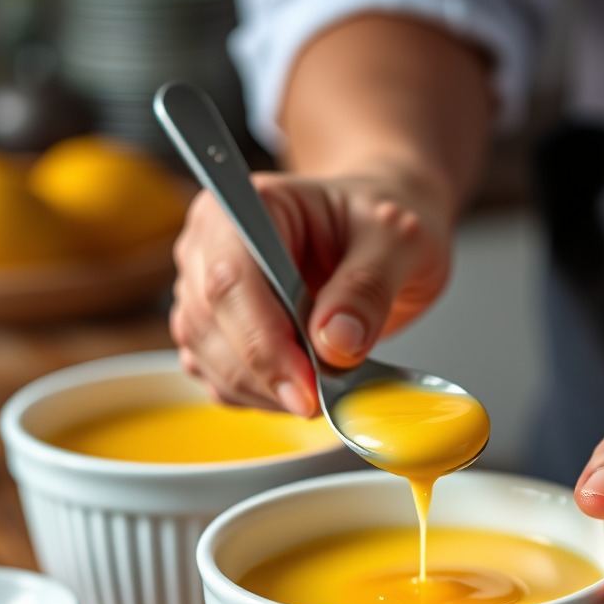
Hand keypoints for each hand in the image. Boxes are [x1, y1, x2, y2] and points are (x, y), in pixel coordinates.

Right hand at [170, 170, 452, 414]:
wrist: (377, 237)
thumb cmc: (379, 223)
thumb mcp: (398, 241)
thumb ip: (369, 286)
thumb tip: (335, 341)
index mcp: (251, 205)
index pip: (231, 279)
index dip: (263, 341)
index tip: (307, 386)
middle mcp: (213, 244)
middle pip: (209, 323)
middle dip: (267, 374)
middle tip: (322, 398)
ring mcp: (205, 289)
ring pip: (207, 358)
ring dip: (264, 391)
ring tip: (322, 389)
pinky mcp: (214, 331)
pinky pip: (218, 378)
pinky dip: (259, 397)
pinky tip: (301, 388)